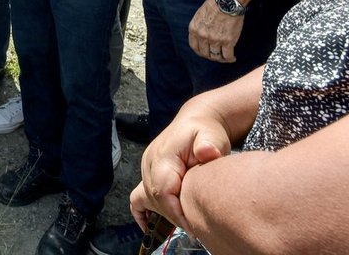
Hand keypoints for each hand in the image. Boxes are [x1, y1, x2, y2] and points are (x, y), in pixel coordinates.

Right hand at [130, 103, 232, 230]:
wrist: (197, 121)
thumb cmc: (205, 131)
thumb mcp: (211, 135)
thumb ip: (209, 144)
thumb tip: (206, 152)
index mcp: (163, 156)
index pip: (162, 192)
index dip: (176, 213)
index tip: (194, 227)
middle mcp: (150, 163)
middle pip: (155, 199)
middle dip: (174, 216)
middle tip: (196, 227)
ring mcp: (147, 169)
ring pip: (148, 200)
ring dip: (164, 214)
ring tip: (185, 223)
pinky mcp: (148, 174)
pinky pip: (137, 198)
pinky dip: (141, 213)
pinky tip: (149, 226)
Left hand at [188, 0, 244, 61]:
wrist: (227, 1)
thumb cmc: (215, 5)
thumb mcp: (200, 15)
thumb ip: (199, 27)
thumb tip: (202, 36)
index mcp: (194, 29)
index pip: (194, 46)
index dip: (200, 51)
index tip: (206, 52)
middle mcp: (202, 36)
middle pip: (205, 53)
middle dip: (211, 56)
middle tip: (217, 56)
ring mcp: (215, 39)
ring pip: (216, 56)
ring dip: (221, 58)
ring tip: (226, 57)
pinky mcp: (227, 41)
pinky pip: (227, 56)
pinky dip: (230, 59)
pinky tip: (233, 58)